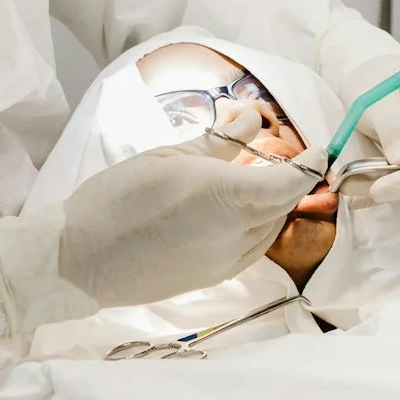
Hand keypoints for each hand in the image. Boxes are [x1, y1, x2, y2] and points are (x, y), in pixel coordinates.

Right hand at [60, 140, 310, 305]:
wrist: (80, 259)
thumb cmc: (118, 199)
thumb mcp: (167, 157)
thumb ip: (217, 142)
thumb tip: (250, 120)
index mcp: (226, 196)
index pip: (290, 183)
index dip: (312, 165)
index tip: (319, 150)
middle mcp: (235, 234)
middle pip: (283, 206)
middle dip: (290, 182)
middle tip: (282, 157)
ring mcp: (225, 262)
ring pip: (269, 230)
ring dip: (272, 206)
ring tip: (253, 182)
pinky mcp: (212, 278)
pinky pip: (251, 250)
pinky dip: (256, 228)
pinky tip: (234, 213)